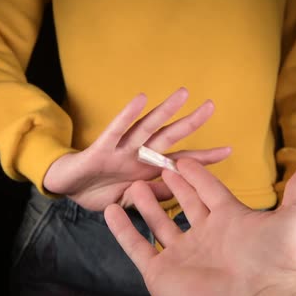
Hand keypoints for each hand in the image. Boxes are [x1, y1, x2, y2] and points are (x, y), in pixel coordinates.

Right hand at [43, 88, 230, 210]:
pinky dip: (127, 115)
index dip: (203, 158)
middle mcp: (138, 155)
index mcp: (147, 169)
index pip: (179, 161)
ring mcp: (121, 149)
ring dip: (164, 111)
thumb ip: (152, 196)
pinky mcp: (101, 149)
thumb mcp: (130, 200)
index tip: (228, 150)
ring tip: (183, 94)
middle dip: (190, 123)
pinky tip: (141, 99)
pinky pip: (116, 130)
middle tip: (211, 106)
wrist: (68, 189)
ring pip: (146, 127)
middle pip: (169, 136)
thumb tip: (178, 194)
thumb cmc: (100, 191)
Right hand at [105, 160, 295, 295]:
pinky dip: (122, 230)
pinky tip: (110, 211)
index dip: (196, 175)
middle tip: (155, 167)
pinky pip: (137, 247)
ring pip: (158, 224)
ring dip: (145, 205)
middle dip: (170, 186)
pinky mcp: (162, 272)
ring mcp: (183, 255)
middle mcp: (205, 236)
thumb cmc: (280, 259)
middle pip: (182, 205)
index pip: (208, 191)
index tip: (181, 160)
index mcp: (231, 220)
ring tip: (132, 185)